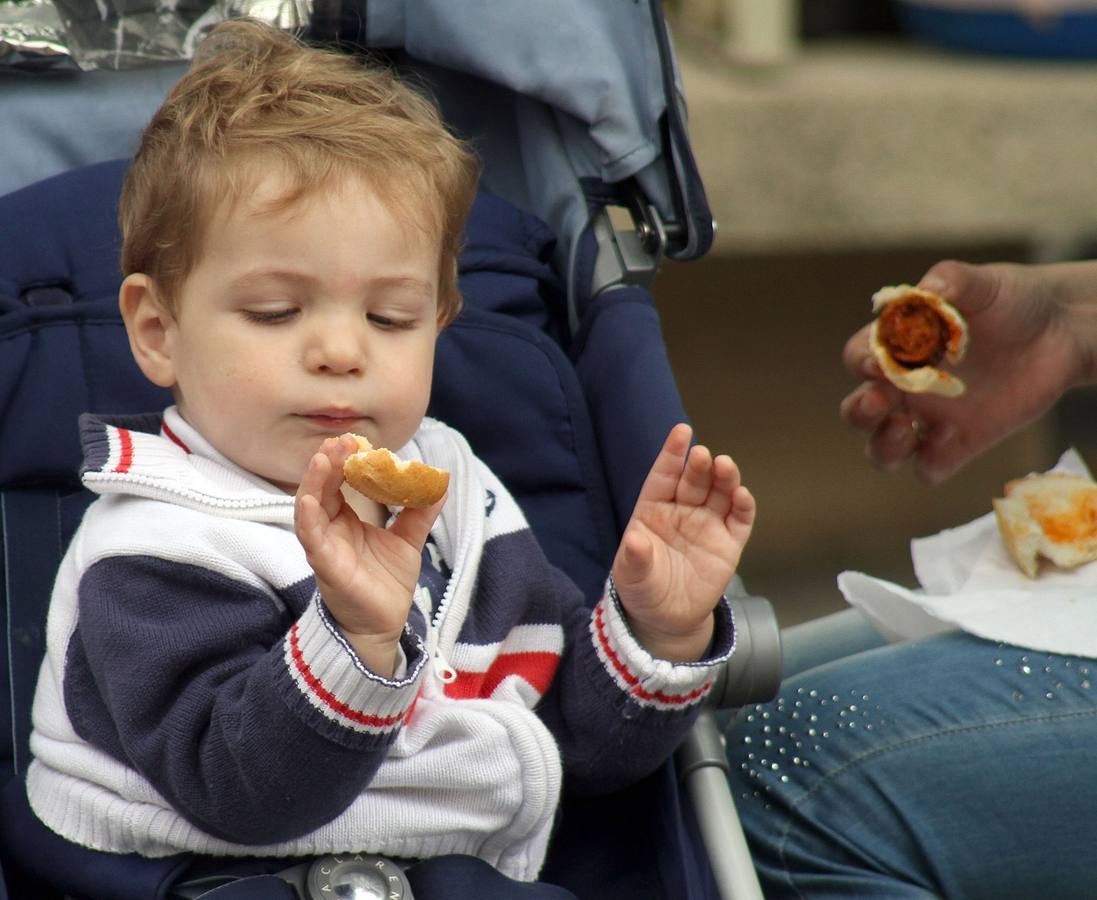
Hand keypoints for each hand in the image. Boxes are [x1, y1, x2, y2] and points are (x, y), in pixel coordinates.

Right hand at [295, 434, 443, 675]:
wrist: (384, 624)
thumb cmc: (387, 582)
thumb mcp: (408, 540)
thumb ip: (420, 511)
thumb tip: (440, 480)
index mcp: (347, 519)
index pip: (341, 481)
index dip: (347, 461)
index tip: (358, 439)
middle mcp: (331, 528)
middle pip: (323, 487)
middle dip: (329, 462)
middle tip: (341, 440)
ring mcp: (324, 546)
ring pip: (311, 507)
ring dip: (314, 481)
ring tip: (322, 458)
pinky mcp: (325, 565)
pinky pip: (310, 538)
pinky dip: (307, 518)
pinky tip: (308, 499)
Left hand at [611, 424, 754, 662]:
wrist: (666, 619)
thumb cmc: (643, 588)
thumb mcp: (631, 575)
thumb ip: (635, 557)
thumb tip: (634, 540)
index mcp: (654, 509)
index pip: (664, 475)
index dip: (672, 454)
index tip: (682, 432)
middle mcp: (683, 510)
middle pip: (694, 481)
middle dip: (700, 466)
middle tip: (704, 455)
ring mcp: (707, 525)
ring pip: (719, 494)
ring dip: (724, 478)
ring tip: (725, 467)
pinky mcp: (728, 544)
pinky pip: (739, 520)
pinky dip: (743, 506)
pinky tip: (741, 496)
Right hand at [840, 259, 1095, 483]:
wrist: (1060, 329)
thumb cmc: (1010, 300)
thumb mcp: (982, 283)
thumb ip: (952, 281)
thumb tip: (926, 289)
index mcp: (897, 349)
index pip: (860, 358)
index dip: (861, 361)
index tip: (877, 363)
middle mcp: (905, 388)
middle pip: (859, 412)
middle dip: (859, 411)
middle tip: (877, 401)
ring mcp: (930, 419)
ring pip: (883, 450)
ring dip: (883, 446)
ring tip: (903, 429)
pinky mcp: (961, 444)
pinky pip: (930, 468)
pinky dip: (930, 462)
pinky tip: (950, 439)